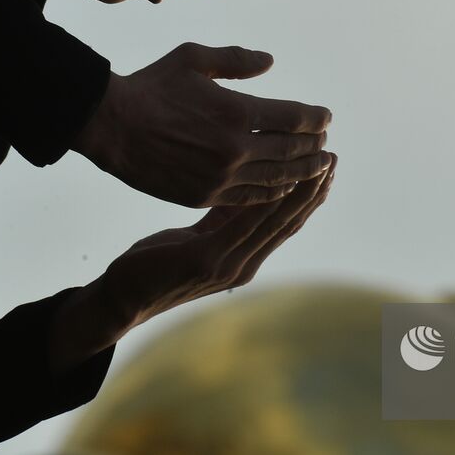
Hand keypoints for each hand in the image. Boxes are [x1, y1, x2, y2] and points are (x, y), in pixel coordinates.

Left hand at [47, 153, 336, 375]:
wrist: (122, 296)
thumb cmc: (154, 263)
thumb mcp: (195, 236)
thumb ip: (221, 219)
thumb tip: (246, 191)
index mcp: (244, 259)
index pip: (285, 224)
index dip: (309, 196)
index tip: (326, 166)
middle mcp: (244, 265)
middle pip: (289, 223)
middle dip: (313, 190)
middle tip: (333, 158)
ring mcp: (229, 266)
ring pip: (274, 222)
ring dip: (299, 192)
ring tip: (316, 164)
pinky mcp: (207, 261)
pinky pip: (244, 225)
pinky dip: (265, 202)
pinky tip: (277, 180)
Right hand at [70, 42, 332, 207]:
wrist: (110, 127)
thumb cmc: (151, 87)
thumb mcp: (193, 58)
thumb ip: (236, 60)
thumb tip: (270, 61)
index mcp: (236, 112)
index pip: (293, 118)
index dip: (315, 118)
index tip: (326, 117)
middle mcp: (234, 149)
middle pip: (291, 151)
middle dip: (314, 146)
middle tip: (327, 143)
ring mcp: (220, 177)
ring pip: (276, 179)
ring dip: (302, 172)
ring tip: (318, 167)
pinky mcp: (204, 196)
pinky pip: (249, 198)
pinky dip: (272, 192)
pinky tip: (283, 186)